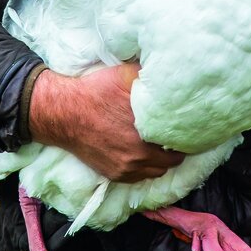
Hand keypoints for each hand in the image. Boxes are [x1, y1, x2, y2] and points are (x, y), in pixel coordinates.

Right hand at [27, 63, 184, 182]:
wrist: (62, 113)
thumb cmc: (94, 92)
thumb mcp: (125, 75)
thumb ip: (150, 77)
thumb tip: (169, 73)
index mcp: (145, 132)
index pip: (179, 141)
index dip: (185, 134)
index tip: (187, 127)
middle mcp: (138, 155)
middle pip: (172, 160)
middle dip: (176, 149)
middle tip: (176, 137)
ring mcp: (126, 168)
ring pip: (157, 171)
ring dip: (162, 161)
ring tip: (161, 147)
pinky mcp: (114, 174)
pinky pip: (140, 177)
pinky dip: (145, 168)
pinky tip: (144, 155)